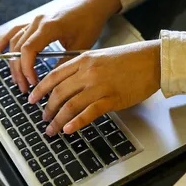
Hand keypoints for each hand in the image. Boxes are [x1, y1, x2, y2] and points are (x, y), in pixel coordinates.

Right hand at [0, 0, 120, 92]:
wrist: (92, 4)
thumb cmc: (89, 22)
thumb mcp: (81, 46)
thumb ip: (64, 62)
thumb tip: (53, 81)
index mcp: (49, 27)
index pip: (29, 50)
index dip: (26, 68)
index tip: (33, 82)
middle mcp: (38, 22)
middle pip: (19, 48)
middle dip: (19, 71)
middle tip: (24, 88)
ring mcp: (35, 20)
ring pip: (15, 42)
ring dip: (14, 62)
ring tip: (18, 80)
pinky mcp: (35, 21)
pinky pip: (16, 31)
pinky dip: (6, 41)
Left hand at [28, 40, 161, 135]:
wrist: (152, 61)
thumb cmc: (129, 59)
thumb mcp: (100, 56)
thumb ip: (83, 68)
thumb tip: (67, 84)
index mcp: (84, 59)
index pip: (54, 76)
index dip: (40, 89)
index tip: (32, 99)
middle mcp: (88, 72)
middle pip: (59, 92)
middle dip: (47, 108)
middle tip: (43, 118)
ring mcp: (100, 86)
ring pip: (71, 105)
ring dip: (58, 119)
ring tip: (52, 129)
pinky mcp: (112, 98)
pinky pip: (89, 112)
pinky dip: (76, 122)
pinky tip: (68, 129)